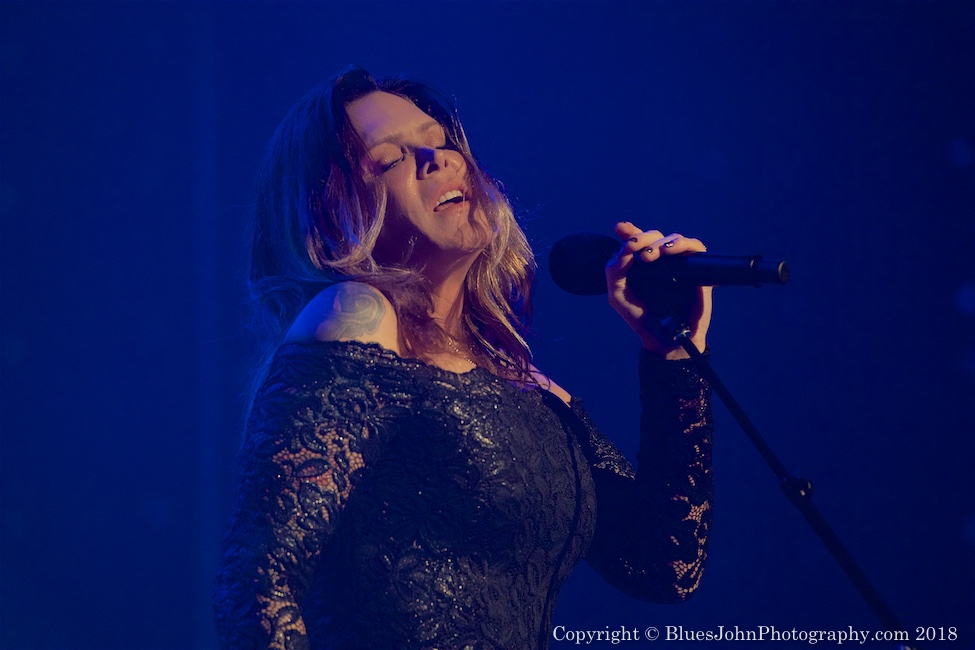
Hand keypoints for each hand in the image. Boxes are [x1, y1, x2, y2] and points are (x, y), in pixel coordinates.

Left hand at [605, 222, 711, 358]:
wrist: (664, 340)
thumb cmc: (642, 319)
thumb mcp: (619, 296)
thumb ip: (615, 273)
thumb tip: (623, 251)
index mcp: (642, 265)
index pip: (637, 241)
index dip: (630, 231)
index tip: (619, 228)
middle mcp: (661, 262)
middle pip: (655, 237)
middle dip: (643, 238)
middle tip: (634, 248)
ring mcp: (680, 265)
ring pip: (675, 239)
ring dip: (661, 242)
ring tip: (651, 254)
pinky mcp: (698, 271)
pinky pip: (696, 249)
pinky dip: (685, 244)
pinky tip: (671, 250)